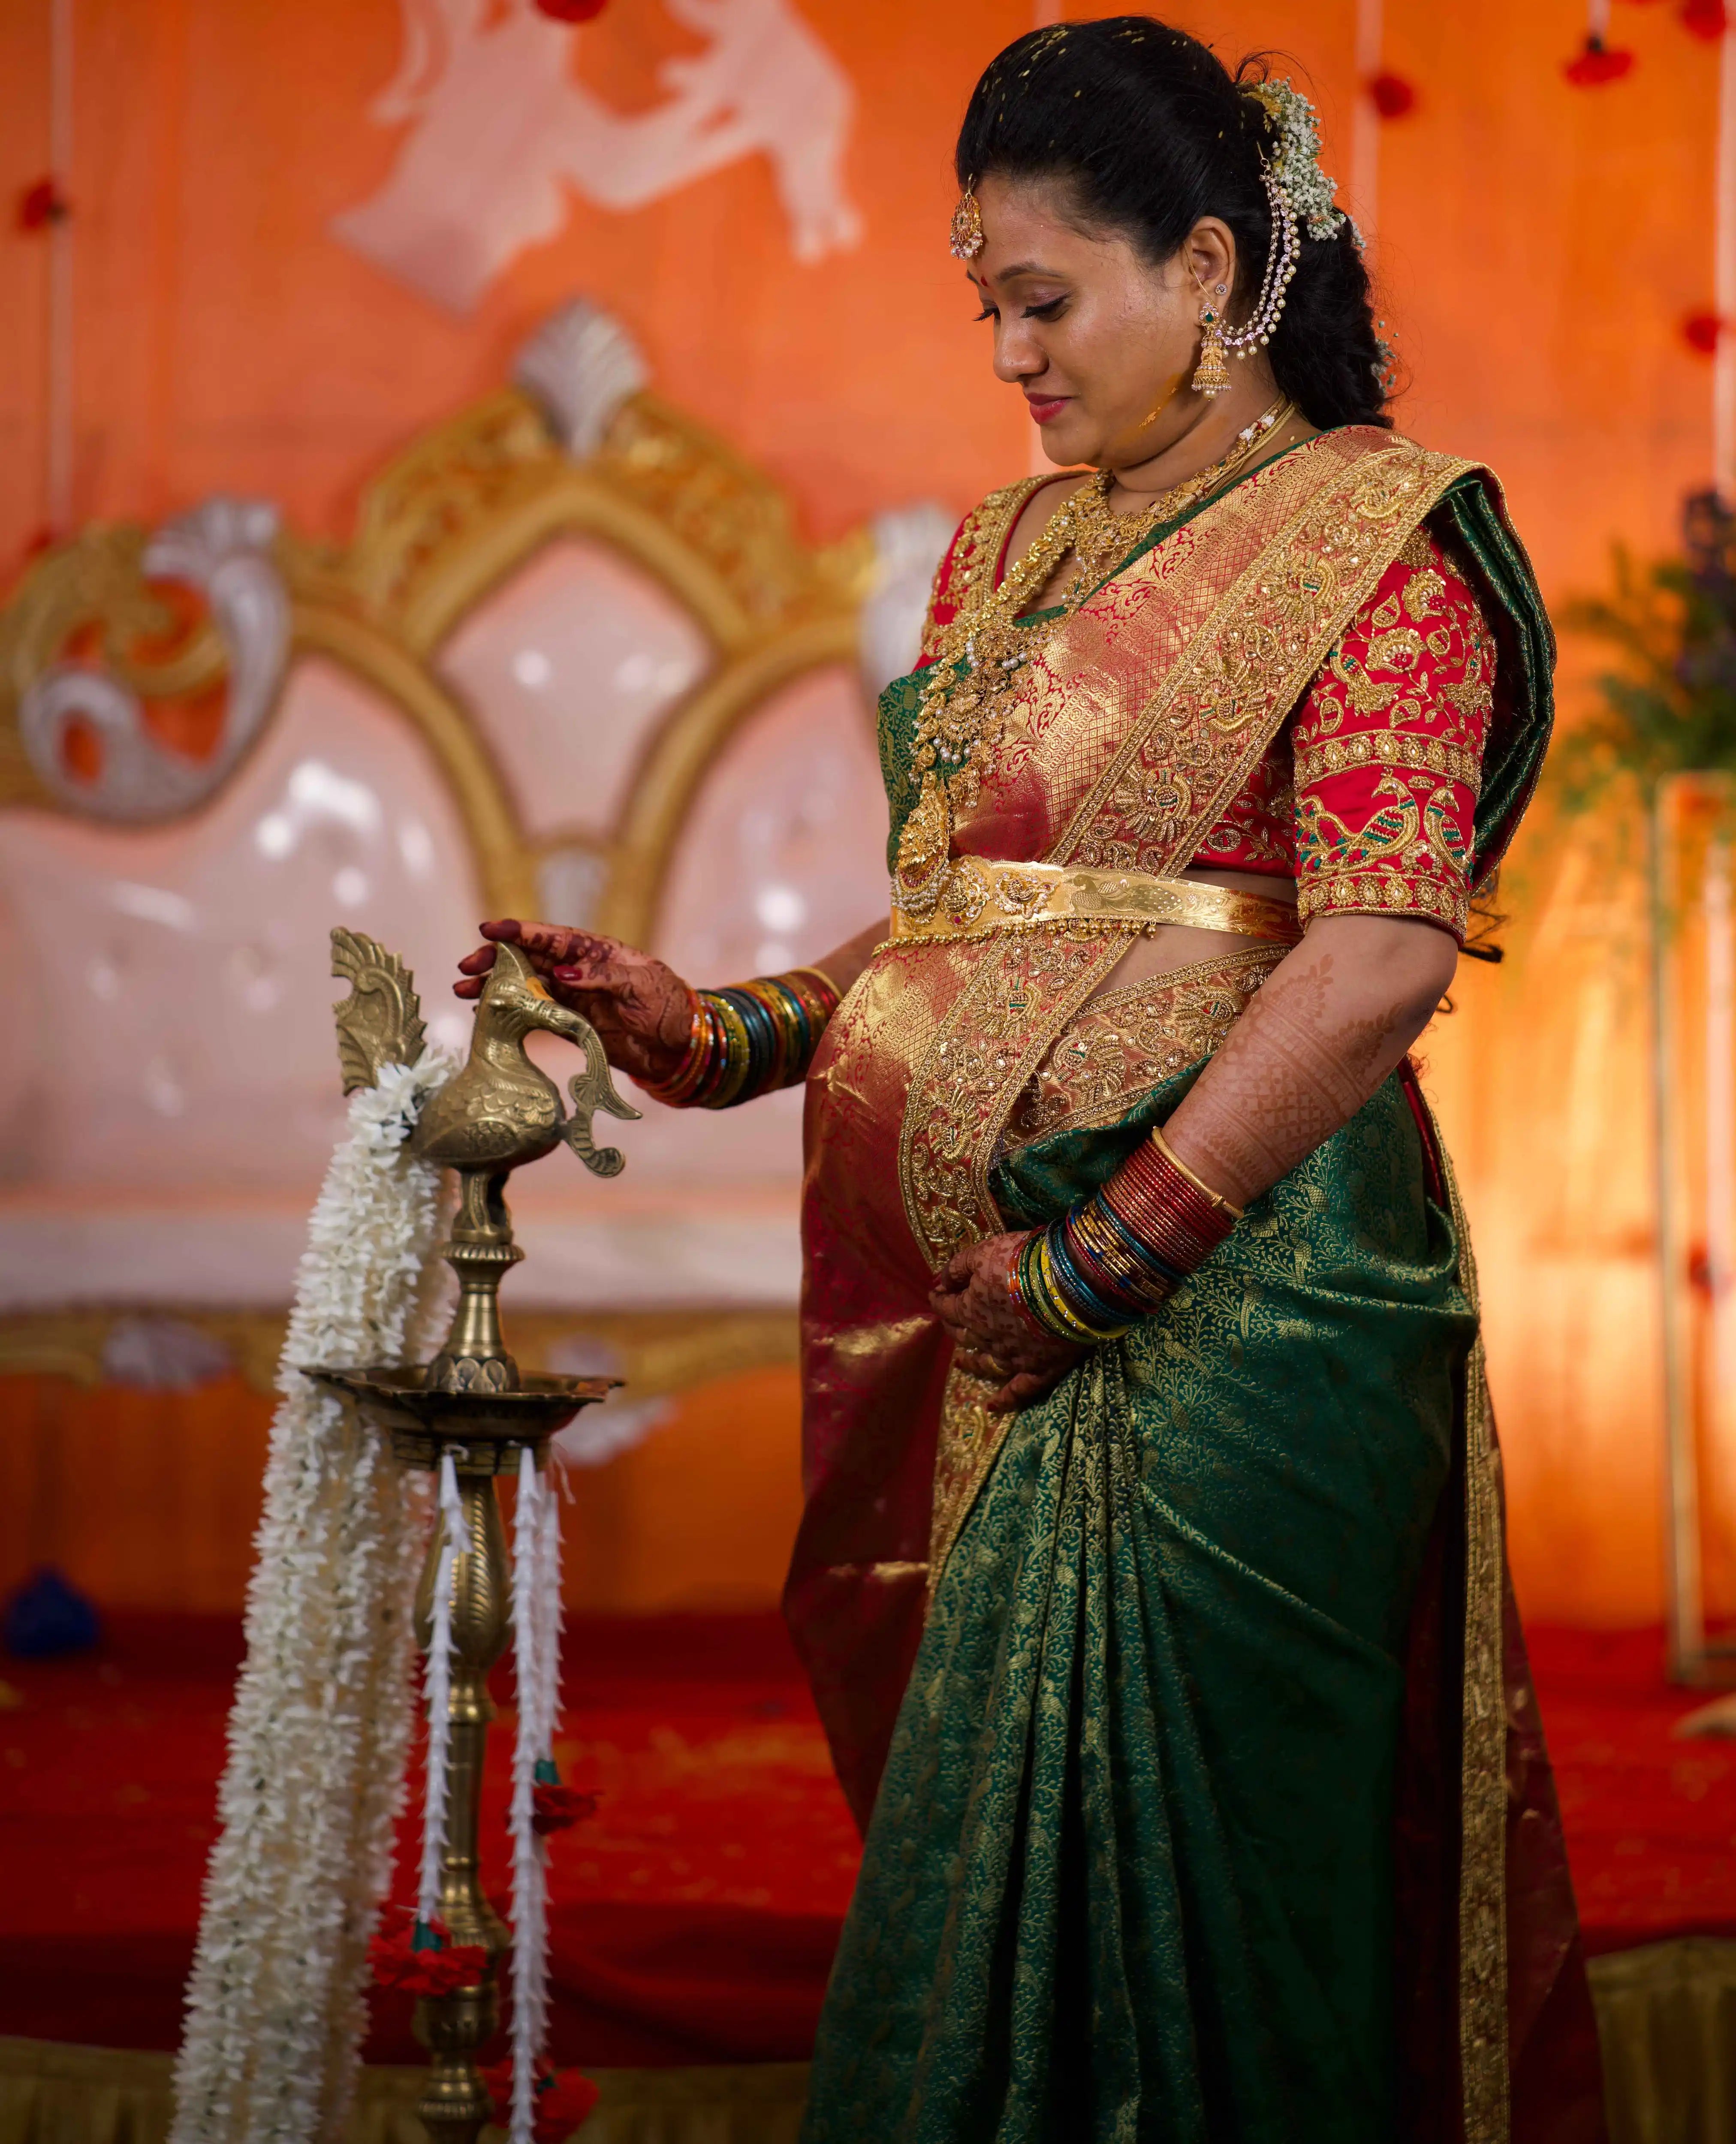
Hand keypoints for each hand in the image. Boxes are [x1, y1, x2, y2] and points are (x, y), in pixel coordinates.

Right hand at [454, 919, 694, 1086]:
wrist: (682, 1047)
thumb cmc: (670, 1006)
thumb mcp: (641, 985)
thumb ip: (602, 978)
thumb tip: (563, 975)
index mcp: (597, 952)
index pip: (553, 937)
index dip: (520, 932)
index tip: (489, 929)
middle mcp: (580, 972)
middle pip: (530, 960)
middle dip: (496, 961)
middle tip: (465, 967)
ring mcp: (574, 999)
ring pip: (526, 988)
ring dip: (496, 989)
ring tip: (463, 991)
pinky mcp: (573, 1026)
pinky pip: (535, 1015)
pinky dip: (511, 1013)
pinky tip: (486, 1013)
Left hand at [929, 1232, 1084, 1414]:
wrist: (1069, 1284)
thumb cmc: (1023, 1261)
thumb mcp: (983, 1252)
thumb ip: (957, 1267)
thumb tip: (938, 1281)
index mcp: (969, 1310)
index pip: (945, 1306)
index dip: (938, 1298)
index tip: (936, 1292)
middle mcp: (985, 1339)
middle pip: (962, 1335)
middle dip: (952, 1326)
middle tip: (949, 1320)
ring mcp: (1012, 1357)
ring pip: (984, 1363)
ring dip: (970, 1363)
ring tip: (960, 1364)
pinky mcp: (1039, 1369)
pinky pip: (1018, 1391)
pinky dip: (1004, 1401)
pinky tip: (991, 1407)